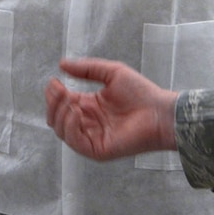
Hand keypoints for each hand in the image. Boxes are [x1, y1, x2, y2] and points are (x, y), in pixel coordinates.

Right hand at [45, 57, 178, 161]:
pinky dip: (70, 127)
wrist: (160, 112)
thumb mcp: (112, 73)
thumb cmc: (142, 93)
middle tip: (58, 90)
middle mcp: (88, 123)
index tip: (54, 82)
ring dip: (59, 114)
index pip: (63, 103)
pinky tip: (75, 112)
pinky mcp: (97, 150)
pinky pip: (75, 141)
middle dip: (54, 104)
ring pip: (62, 130)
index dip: (55, 94)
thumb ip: (86, 69)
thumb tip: (61, 64)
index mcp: (89, 106)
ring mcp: (92, 138)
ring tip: (68, 100)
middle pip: (57, 118)